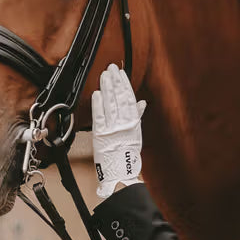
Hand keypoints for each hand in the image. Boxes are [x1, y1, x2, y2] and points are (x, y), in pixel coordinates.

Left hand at [92, 64, 145, 198]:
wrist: (121, 170)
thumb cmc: (128, 154)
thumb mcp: (136, 133)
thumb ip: (138, 115)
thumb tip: (142, 102)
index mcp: (132, 122)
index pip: (128, 98)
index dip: (124, 84)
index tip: (120, 73)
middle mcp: (123, 123)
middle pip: (119, 98)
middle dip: (114, 81)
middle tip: (110, 68)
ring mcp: (112, 128)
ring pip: (110, 104)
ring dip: (107, 88)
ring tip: (104, 76)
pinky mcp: (101, 134)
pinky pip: (99, 117)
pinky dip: (98, 104)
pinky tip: (97, 93)